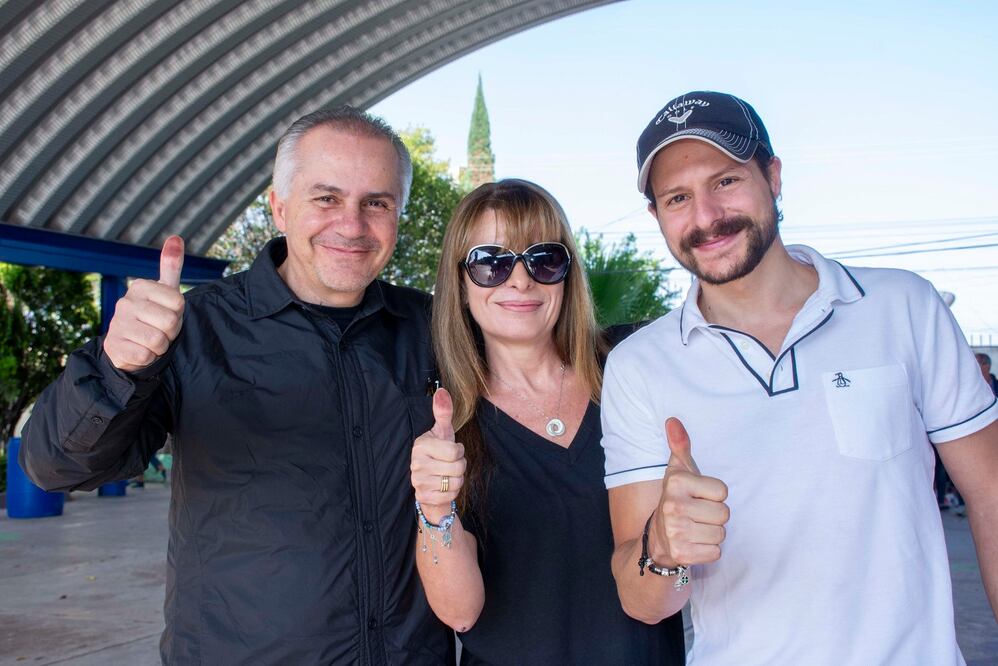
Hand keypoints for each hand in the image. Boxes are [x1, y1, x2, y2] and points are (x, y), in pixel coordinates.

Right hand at [103, 236, 185, 372]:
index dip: (178, 314)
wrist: (128, 345)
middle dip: (170, 332)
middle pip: (170, 322)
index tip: (166, 313)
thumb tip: (176, 237)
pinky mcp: (113, 347)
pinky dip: (148, 358)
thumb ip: (171, 266)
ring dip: (160, 346)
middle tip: (159, 329)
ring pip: (158, 341)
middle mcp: (125, 302)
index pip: (179, 303)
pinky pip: (145, 356)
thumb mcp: (164, 291)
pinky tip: (139, 351)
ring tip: (150, 341)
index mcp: (140, 287)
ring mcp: (117, 324)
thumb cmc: (152, 316)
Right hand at [411, 388, 466, 519]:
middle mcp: (416, 463)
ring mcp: (418, 482)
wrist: (431, 483)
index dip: (459, 451)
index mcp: (421, 445)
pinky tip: (443, 488)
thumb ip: (443, 412)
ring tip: (446, 476)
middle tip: (449, 465)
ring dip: (456, 480)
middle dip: (460, 467)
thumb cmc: (439, 454)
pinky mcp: (423, 497)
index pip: (454, 451)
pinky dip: (451, 494)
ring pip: (455, 483)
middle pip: (457, 467)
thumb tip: (442, 391)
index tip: (451, 451)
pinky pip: (450, 496)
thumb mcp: (443, 433)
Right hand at [649, 417, 729, 567]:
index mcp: (676, 483)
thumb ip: (679, 445)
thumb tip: (673, 420)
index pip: (722, 491)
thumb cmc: (676, 500)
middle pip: (724, 514)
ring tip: (695, 529)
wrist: (656, 540)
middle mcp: (673, 506)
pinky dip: (708, 551)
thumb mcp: (677, 472)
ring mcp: (676, 532)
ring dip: (712, 534)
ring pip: (721, 534)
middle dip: (714, 517)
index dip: (714, 496)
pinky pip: (715, 552)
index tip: (697, 497)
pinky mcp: (682, 554)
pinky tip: (694, 544)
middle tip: (697, 516)